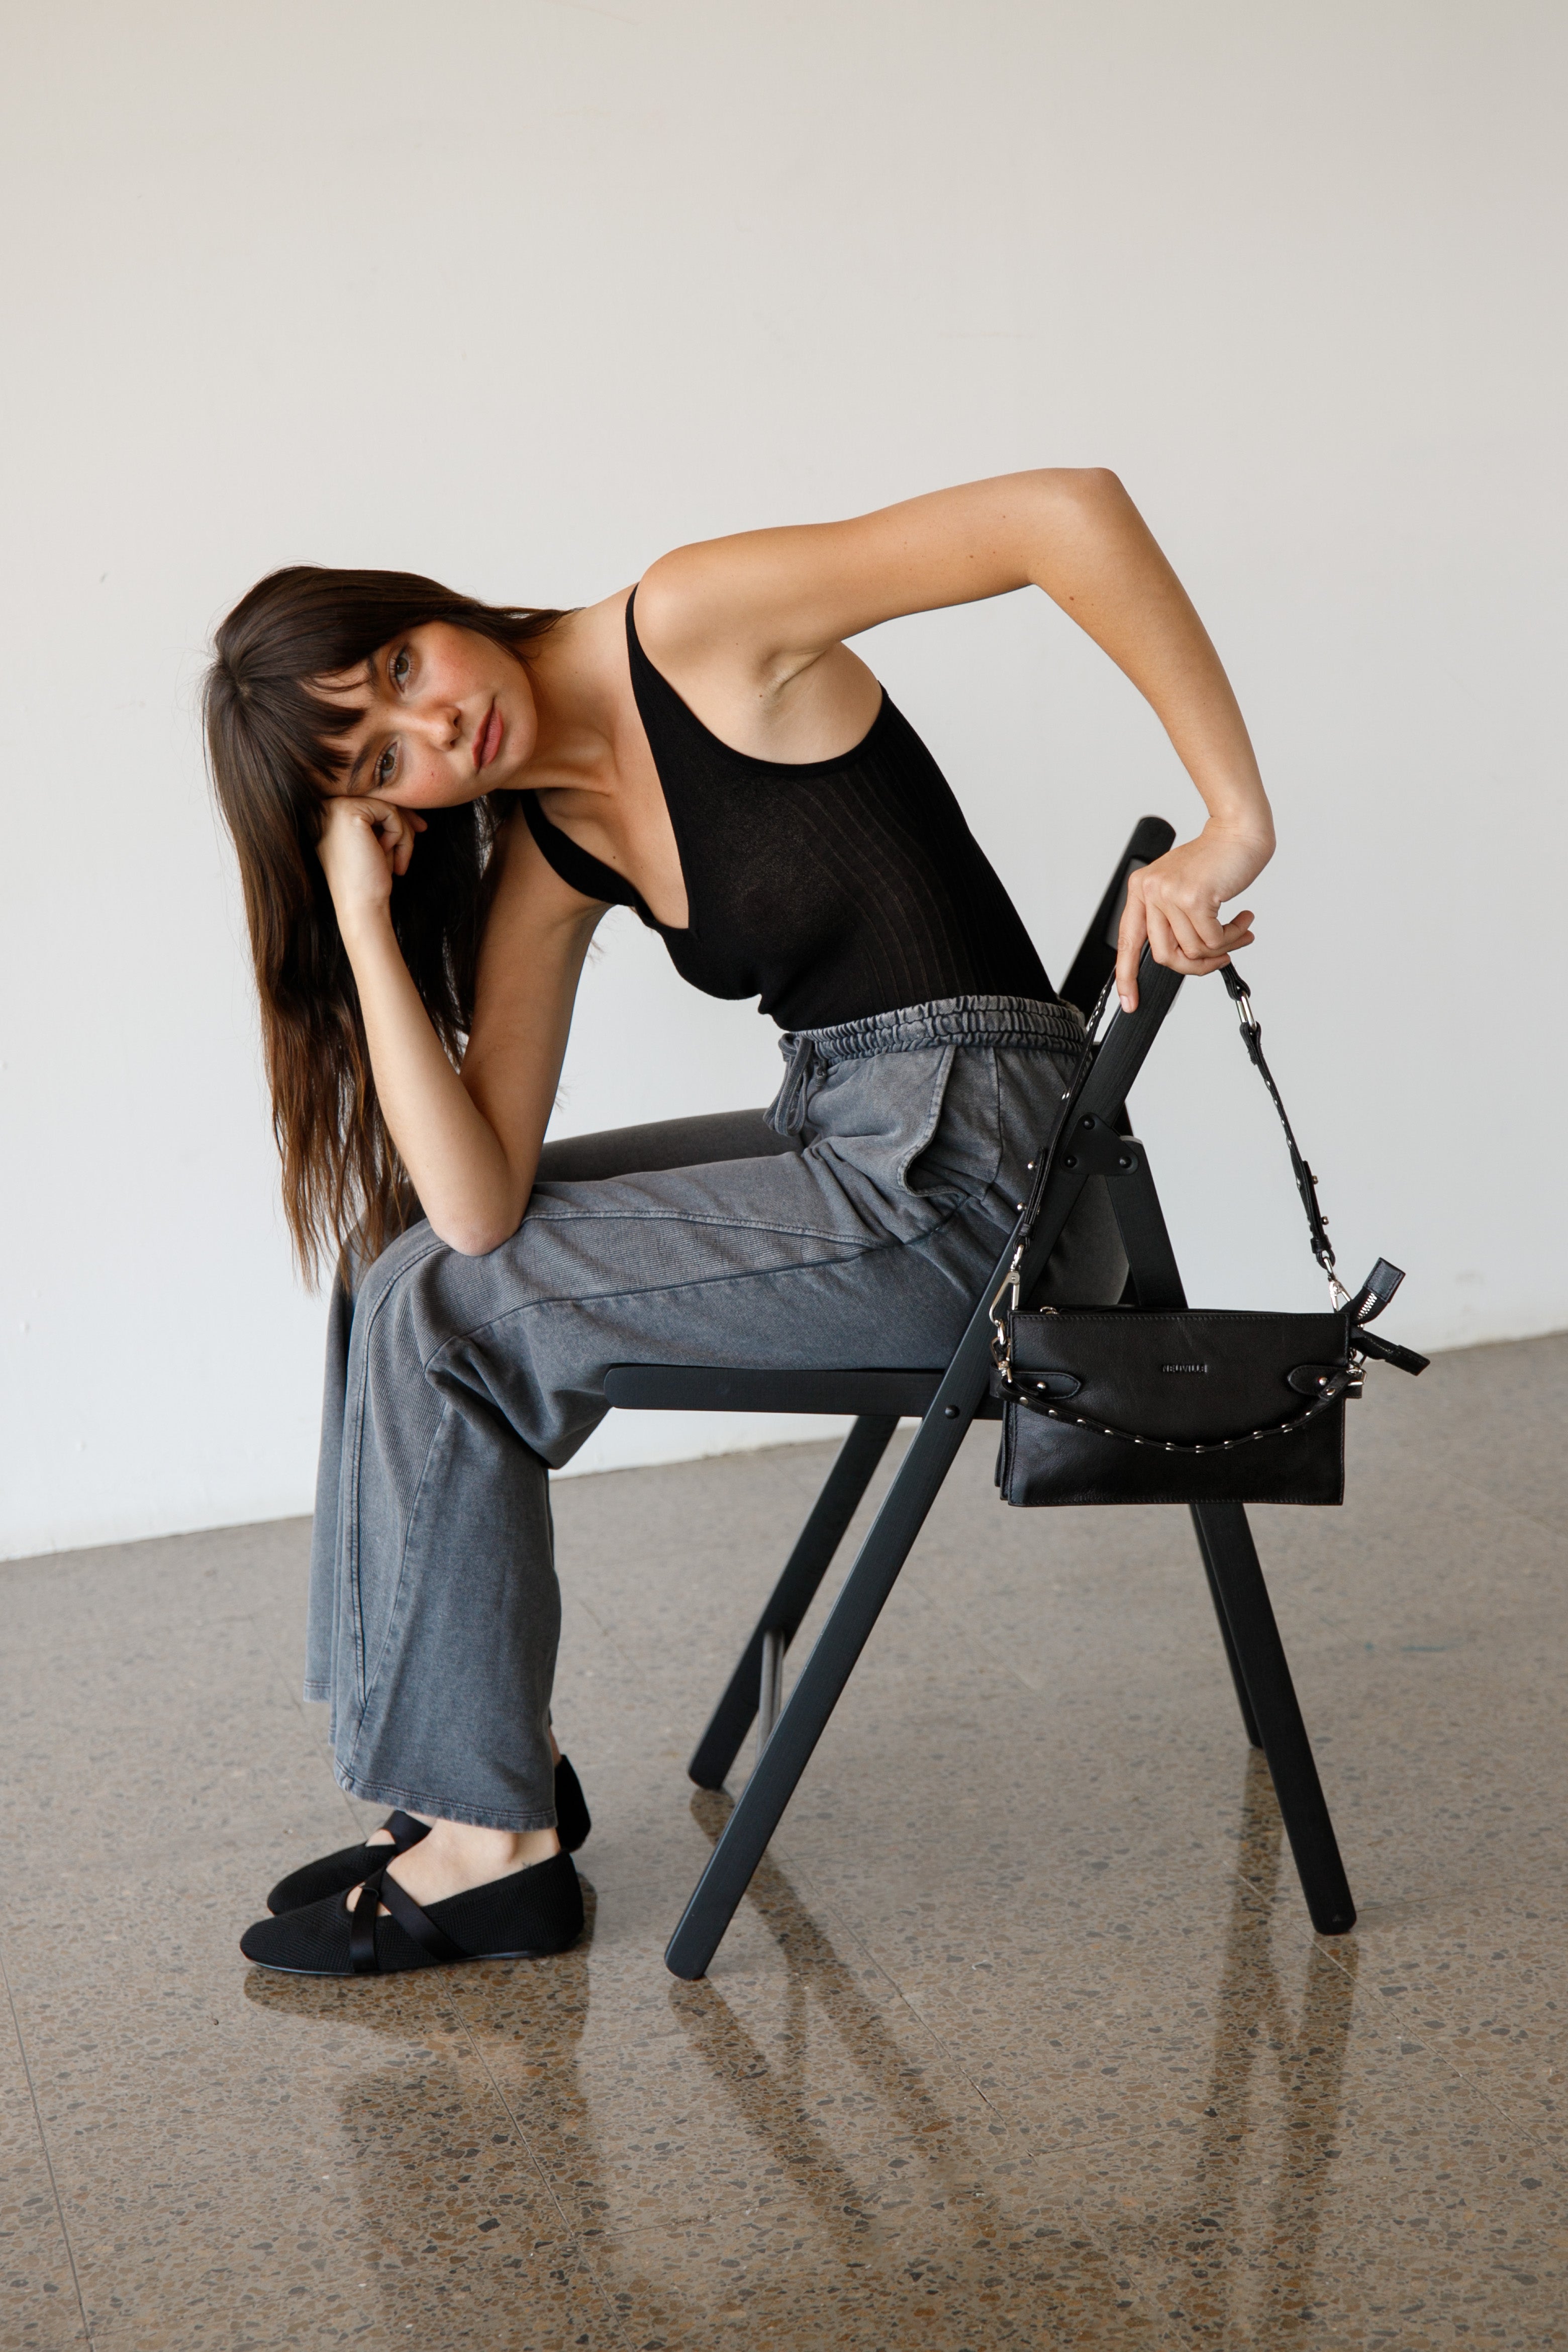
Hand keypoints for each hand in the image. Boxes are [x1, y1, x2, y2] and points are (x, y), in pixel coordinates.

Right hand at [316, 796, 426, 935]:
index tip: (419, 827)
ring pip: (387, 805)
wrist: (361, 906)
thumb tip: (408, 801)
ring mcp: (334, 807)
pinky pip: (390, 812)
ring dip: (403, 833)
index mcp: (328, 815)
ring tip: (400, 860)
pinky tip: (390, 857)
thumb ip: (382, 818)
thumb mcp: (377, 841)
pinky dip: (399, 835)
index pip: (372, 802)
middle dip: (406, 817)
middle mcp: (325, 807)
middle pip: (379, 799)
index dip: (398, 813)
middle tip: (423, 831)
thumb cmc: (369, 880)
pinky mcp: (348, 811)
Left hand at [1114, 820, 1271, 1010]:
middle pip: (1164, 955)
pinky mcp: (1193, 897)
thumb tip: (1181, 958)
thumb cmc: (1214, 861)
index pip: (1127, 941)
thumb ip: (1173, 920)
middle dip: (1195, 966)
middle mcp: (1150, 891)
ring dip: (1222, 948)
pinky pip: (1212, 940)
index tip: (1129, 1001)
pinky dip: (1232, 937)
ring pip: (1192, 950)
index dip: (1127, 976)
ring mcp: (1169, 894)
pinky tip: (1243, 921)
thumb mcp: (1181, 888)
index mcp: (1141, 890)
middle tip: (1220, 957)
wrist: (1238, 832)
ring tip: (1239, 931)